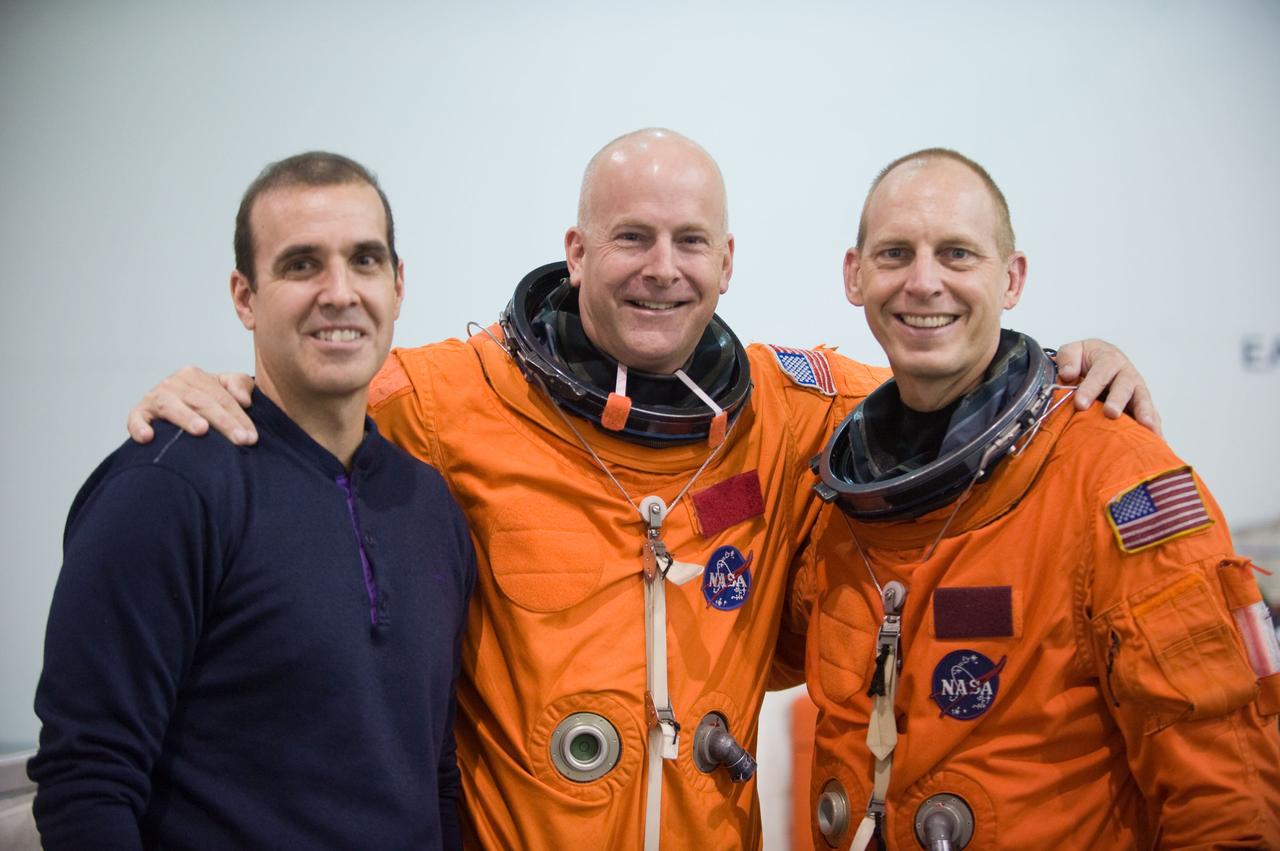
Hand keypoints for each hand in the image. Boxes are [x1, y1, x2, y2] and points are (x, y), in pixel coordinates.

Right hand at [126, 367, 258, 444]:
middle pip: (202, 402)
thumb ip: (239, 385)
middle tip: (240, 440)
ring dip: (186, 418)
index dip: (239, 417)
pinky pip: (136, 418)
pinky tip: (148, 437)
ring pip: (172, 407)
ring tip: (202, 430)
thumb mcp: (224, 388)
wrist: (172, 409)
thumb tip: (244, 400)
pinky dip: (139, 426)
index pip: (222, 397)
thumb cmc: (203, 401)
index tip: (252, 437)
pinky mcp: (138, 412)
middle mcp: (173, 383)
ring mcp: (154, 398)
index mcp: (194, 376)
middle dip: (223, 422)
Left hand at [1054, 339, 1161, 435]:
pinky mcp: (1142, 405)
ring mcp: (1137, 390)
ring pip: (1143, 400)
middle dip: (1118, 400)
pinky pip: (1151, 415)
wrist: (1099, 360)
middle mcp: (1127, 374)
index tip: (1080, 403)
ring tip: (1146, 427)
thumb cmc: (1085, 359)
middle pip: (1125, 387)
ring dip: (1144, 414)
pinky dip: (1155, 428)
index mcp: (1109, 359)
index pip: (1101, 373)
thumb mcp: (1073, 350)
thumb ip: (1068, 358)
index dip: (1091, 388)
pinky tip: (1157, 440)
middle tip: (1110, 413)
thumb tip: (1068, 373)